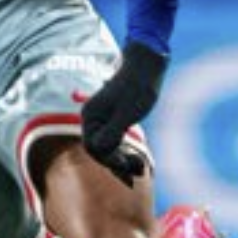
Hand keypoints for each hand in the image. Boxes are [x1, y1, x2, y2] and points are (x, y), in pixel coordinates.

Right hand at [81, 41, 166, 181]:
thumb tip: (98, 149)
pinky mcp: (113, 120)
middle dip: (118, 162)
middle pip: (99, 150)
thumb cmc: (137, 87)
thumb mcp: (127, 112)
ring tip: (142, 167)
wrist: (146, 66)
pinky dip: (126, 150)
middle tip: (139, 171)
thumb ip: (112, 131)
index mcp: (91, 116)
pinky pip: (115, 141)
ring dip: (123, 159)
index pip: (93, 147)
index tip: (128, 169)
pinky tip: (139, 158)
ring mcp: (102, 119)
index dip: (109, 160)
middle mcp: (92, 119)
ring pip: (108, 147)